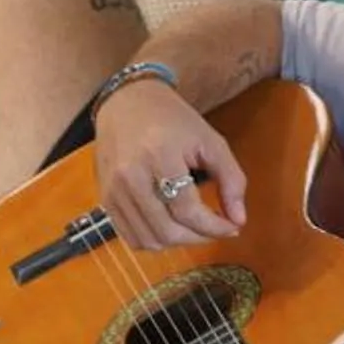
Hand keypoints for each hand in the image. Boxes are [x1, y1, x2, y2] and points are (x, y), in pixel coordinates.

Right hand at [95, 84, 246, 249]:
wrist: (126, 101)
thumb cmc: (172, 119)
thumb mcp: (210, 140)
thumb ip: (231, 179)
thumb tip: (239, 220)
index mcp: (159, 155)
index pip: (188, 210)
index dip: (215, 226)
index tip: (233, 226)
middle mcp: (130, 176)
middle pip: (167, 231)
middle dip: (199, 238)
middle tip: (216, 229)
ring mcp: (113, 190)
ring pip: (149, 240)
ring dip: (178, 242)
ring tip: (194, 228)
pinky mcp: (105, 198)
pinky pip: (131, 237)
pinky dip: (155, 240)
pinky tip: (170, 226)